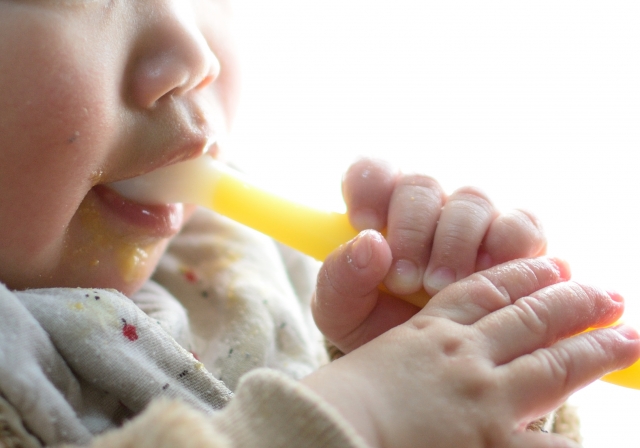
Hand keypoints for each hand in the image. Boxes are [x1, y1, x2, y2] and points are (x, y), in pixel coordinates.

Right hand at [304, 258, 639, 447]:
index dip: (523, 274)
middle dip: (574, 301)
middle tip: (608, 293)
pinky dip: (575, 440)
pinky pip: (549, 446)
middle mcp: (462, 354)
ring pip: (553, 362)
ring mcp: (482, 395)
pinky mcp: (490, 442)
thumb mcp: (359, 345)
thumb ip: (373, 300)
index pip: (485, 290)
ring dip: (595, 346)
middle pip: (530, 317)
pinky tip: (598, 435)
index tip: (552, 264)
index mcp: (429, 331)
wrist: (328, 431)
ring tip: (628, 335)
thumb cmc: (335, 397)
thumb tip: (376, 242)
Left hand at [313, 158, 545, 352]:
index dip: (369, 187)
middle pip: (421, 185)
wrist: (424, 368)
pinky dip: (507, 244)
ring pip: (471, 199)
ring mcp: (473, 220)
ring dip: (454, 241)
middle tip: (404, 279)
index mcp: (380, 212)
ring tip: (439, 286)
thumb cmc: (375, 329)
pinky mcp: (517, 241)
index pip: (374, 173)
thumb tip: (371, 243)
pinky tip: (486, 275)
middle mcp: (427, 207)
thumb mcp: (342, 312)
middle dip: (411, 230)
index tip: (363, 222)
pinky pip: (521, 224)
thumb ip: (340, 278)